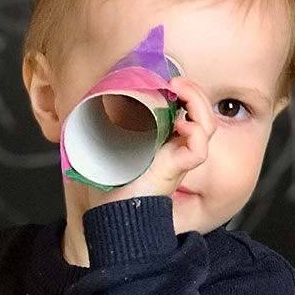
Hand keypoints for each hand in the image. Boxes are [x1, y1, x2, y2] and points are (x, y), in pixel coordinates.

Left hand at [70, 77, 216, 210]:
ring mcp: (178, 158)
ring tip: (180, 89)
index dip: (182, 92)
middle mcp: (174, 148)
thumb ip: (104, 127)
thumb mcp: (104, 146)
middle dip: (193, 91)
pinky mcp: (176, 169)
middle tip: (175, 81)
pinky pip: (199, 149)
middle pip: (200, 114)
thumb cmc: (108, 187)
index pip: (184, 111)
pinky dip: (195, 133)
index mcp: (161, 140)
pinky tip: (183, 124)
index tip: (164, 80)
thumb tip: (88, 104)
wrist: (111, 214)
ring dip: (198, 103)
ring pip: (206, 126)